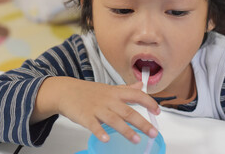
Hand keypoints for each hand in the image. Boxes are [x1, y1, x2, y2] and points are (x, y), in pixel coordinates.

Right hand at [32, 77, 159, 143]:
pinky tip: (106, 139)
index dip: (149, 102)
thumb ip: (127, 88)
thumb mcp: (110, 88)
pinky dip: (99, 132)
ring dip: (126, 130)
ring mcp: (97, 108)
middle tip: (153, 132)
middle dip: (142, 122)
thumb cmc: (89, 91)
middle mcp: (109, 100)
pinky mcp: (85, 116)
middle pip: (128, 111)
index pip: (136, 95)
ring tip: (137, 140)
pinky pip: (93, 125)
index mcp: (116, 93)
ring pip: (113, 119)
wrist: (66, 91)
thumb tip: (141, 86)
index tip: (158, 111)